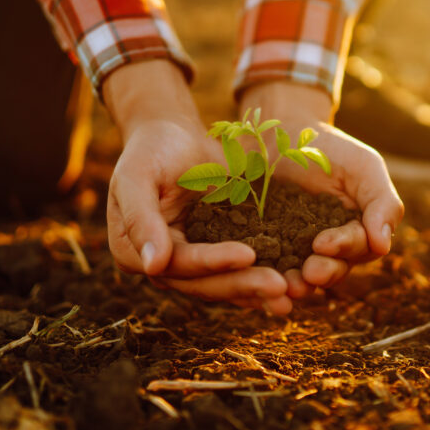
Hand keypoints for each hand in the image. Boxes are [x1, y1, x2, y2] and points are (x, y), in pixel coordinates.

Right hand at [104, 62, 291, 314]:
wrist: (173, 135)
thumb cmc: (151, 149)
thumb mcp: (138, 175)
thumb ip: (140, 217)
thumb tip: (151, 266)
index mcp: (134, 252)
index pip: (179, 264)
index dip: (213, 262)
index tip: (249, 254)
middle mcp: (164, 266)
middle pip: (206, 283)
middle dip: (244, 283)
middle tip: (282, 285)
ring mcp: (193, 263)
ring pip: (227, 283)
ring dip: (259, 289)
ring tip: (294, 293)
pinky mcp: (218, 253)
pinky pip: (242, 270)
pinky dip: (266, 275)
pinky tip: (295, 282)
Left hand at [238, 81, 403, 299]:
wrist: (282, 132)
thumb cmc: (330, 148)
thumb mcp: (364, 168)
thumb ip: (382, 204)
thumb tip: (383, 246)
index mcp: (357, 232)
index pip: (358, 247)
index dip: (343, 247)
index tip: (322, 243)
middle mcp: (330, 250)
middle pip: (333, 269)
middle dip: (323, 272)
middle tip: (309, 273)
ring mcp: (296, 253)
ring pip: (302, 276)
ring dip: (297, 285)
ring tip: (287, 287)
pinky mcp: (266, 250)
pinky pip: (268, 267)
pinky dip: (266, 276)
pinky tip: (257, 280)